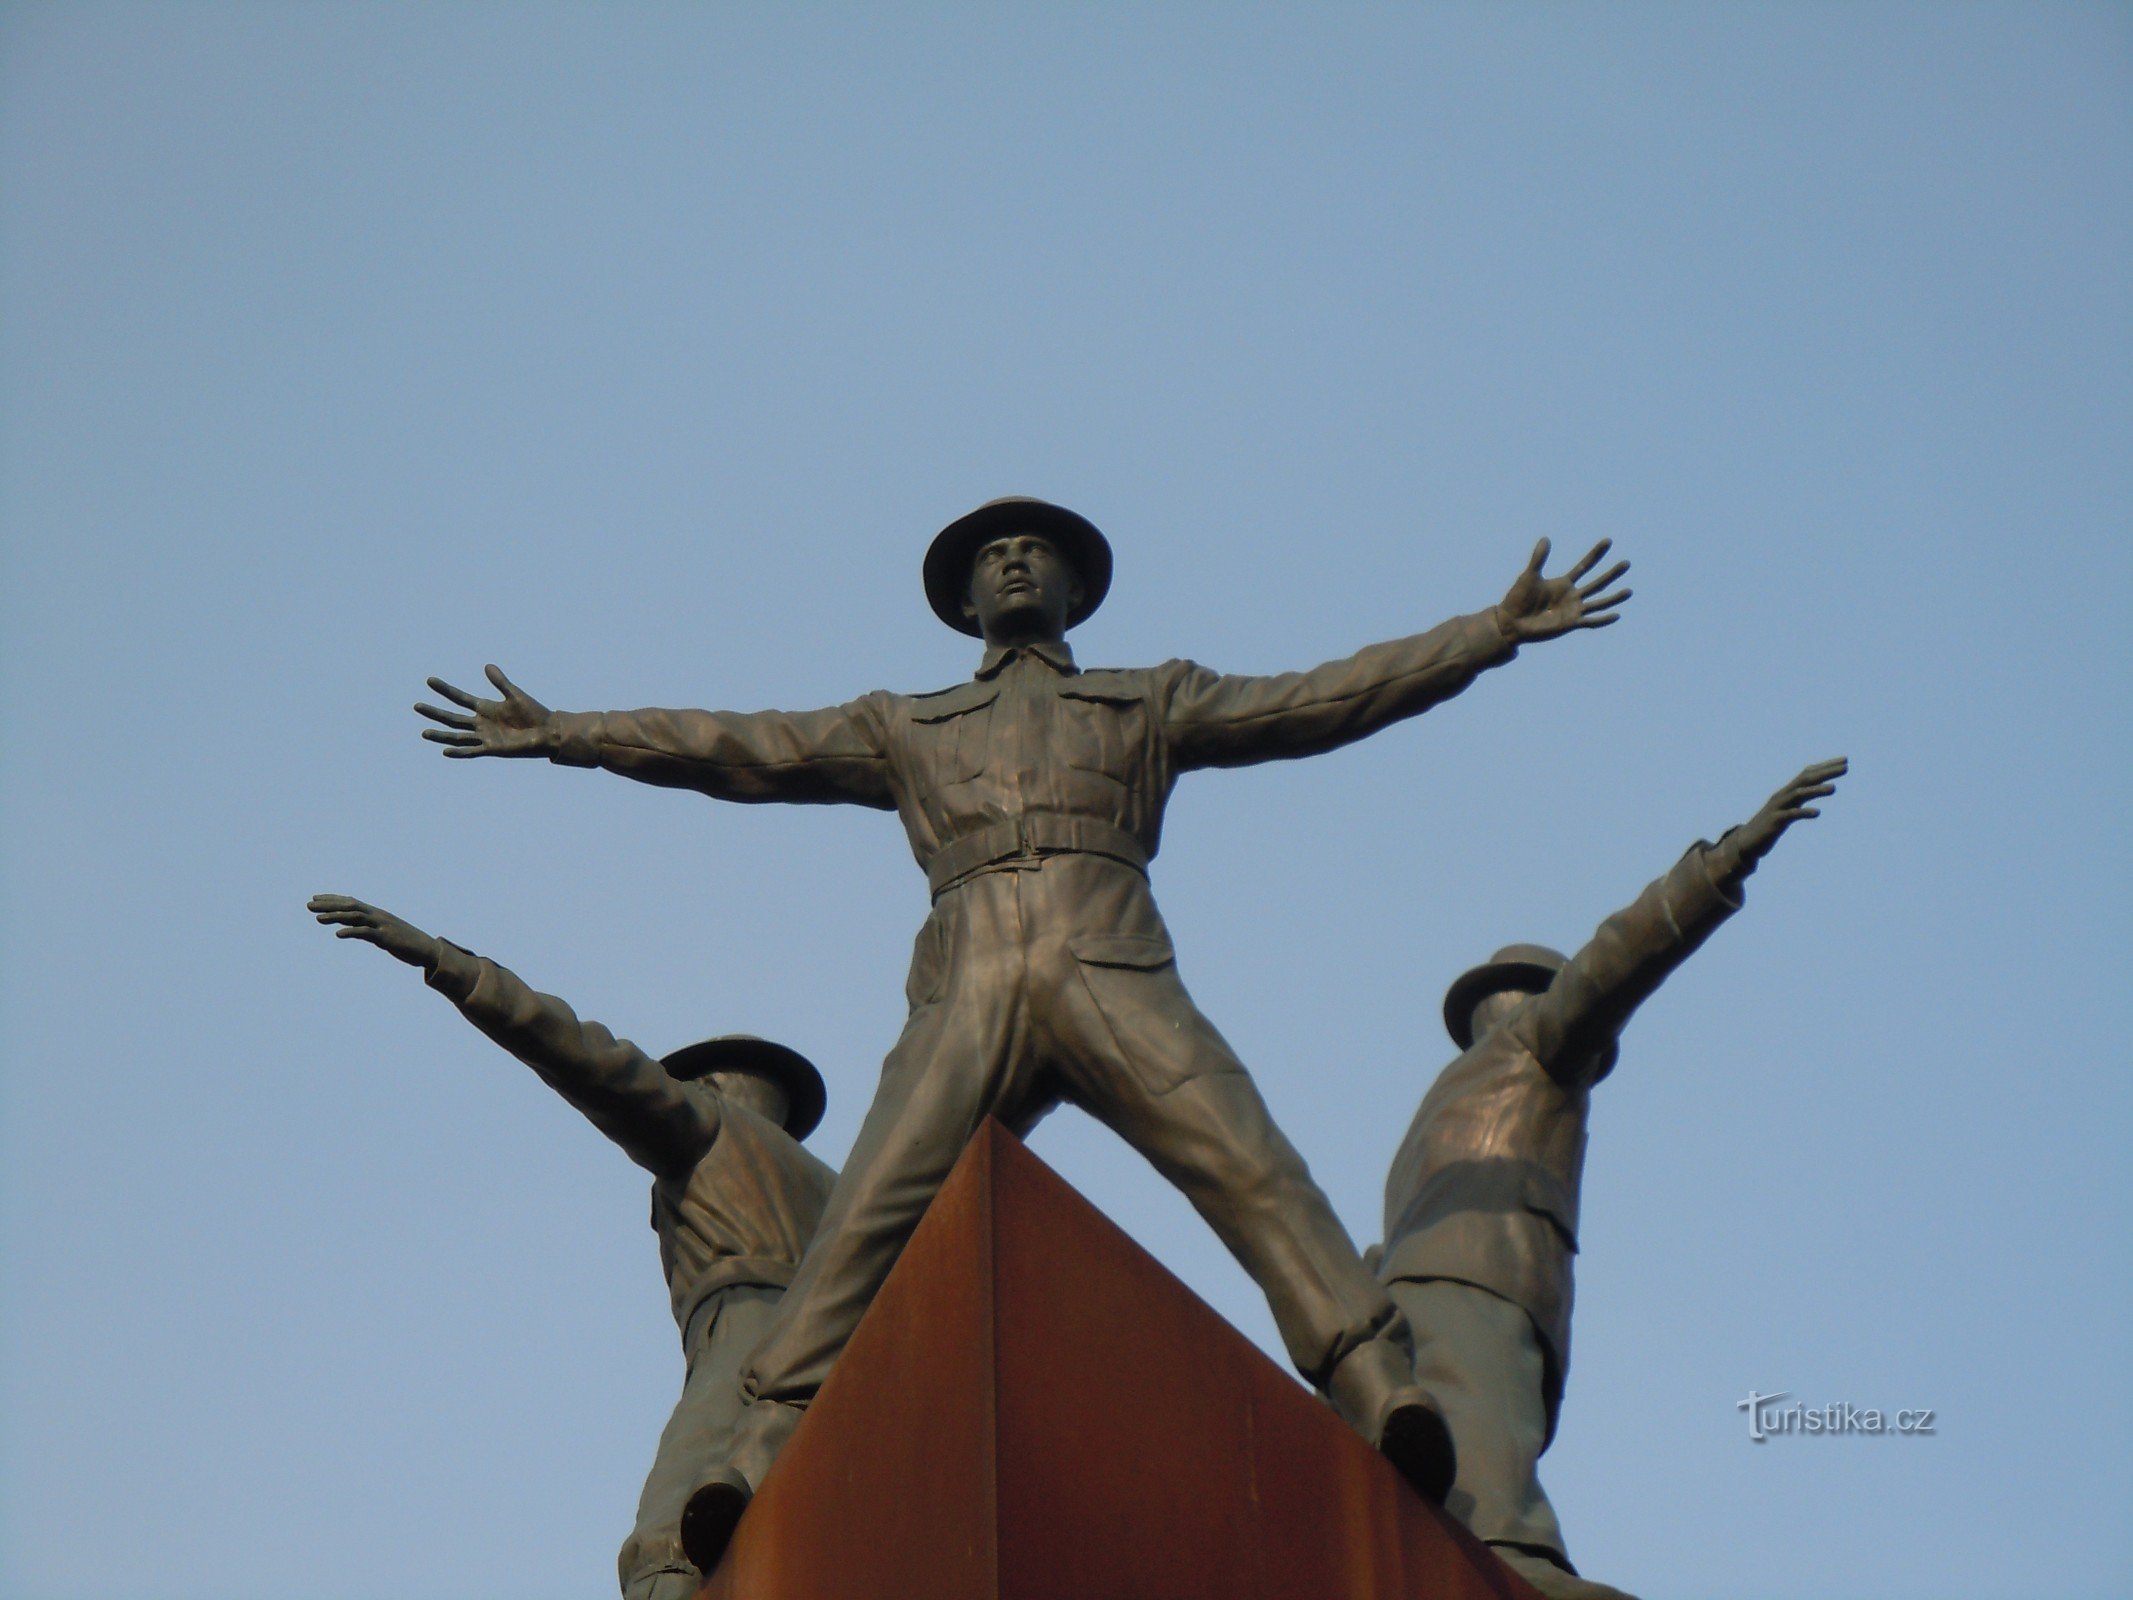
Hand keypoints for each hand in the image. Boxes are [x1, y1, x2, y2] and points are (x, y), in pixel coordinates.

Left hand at [307, 895, 437, 966]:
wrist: (428, 950)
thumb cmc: (408, 943)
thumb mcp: (386, 934)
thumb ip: (372, 930)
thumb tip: (359, 931)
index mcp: (377, 914)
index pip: (351, 902)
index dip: (333, 899)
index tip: (316, 898)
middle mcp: (378, 916)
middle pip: (350, 906)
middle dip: (328, 905)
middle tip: (308, 905)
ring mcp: (382, 926)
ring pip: (355, 916)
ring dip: (335, 916)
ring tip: (317, 918)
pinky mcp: (386, 937)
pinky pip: (366, 933)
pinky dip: (351, 931)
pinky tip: (337, 934)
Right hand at [416, 665, 556, 757]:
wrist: (548, 732)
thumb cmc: (534, 713)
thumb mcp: (514, 694)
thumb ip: (500, 682)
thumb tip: (487, 666)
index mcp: (485, 708)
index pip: (459, 698)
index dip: (445, 690)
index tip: (430, 680)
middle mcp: (481, 722)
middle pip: (452, 717)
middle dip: (435, 712)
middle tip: (417, 706)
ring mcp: (485, 736)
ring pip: (457, 735)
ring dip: (441, 735)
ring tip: (423, 732)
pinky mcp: (493, 749)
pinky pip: (472, 751)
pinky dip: (460, 751)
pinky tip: (445, 750)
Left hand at [1494, 538, 1631, 642]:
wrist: (1512, 622)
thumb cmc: (1517, 599)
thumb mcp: (1529, 575)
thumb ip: (1539, 558)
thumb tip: (1546, 538)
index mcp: (1563, 583)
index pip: (1584, 566)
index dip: (1595, 554)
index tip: (1608, 541)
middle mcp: (1572, 596)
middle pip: (1597, 582)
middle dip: (1611, 573)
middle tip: (1626, 563)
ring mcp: (1573, 610)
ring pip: (1599, 602)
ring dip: (1613, 597)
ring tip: (1629, 590)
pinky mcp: (1570, 623)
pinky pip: (1590, 621)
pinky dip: (1603, 619)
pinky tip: (1617, 615)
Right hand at [1711, 757, 1848, 879]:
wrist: (1746, 842)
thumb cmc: (1768, 827)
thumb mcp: (1787, 811)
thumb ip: (1798, 803)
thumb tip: (1814, 798)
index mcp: (1787, 793)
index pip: (1808, 773)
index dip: (1826, 767)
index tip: (1845, 762)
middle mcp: (1782, 796)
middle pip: (1806, 779)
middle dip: (1826, 773)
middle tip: (1846, 768)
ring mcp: (1778, 808)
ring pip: (1798, 794)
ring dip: (1816, 790)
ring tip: (1834, 789)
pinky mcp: (1775, 822)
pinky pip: (1791, 815)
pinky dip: (1804, 812)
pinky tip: (1817, 813)